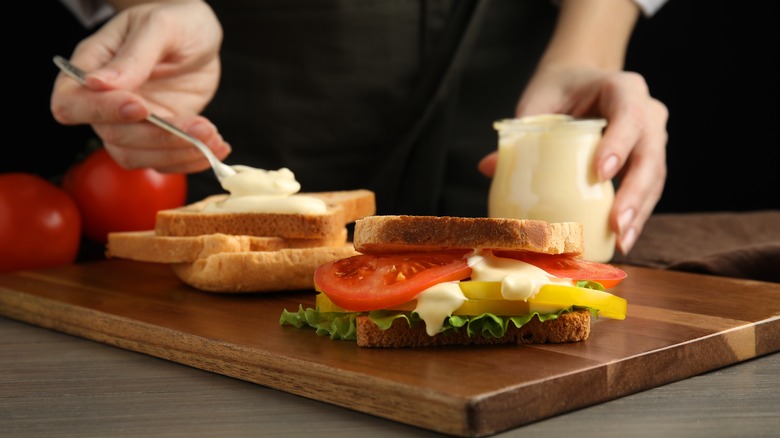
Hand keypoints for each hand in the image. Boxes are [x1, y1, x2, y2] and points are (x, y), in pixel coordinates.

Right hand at [50, 1, 229, 173]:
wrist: (199, 36)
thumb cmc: (175, 22)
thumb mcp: (160, 26)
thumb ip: (134, 55)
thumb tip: (98, 83)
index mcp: (90, 68)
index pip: (72, 103)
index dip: (102, 111)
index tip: (141, 107)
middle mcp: (104, 102)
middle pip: (112, 135)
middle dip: (158, 136)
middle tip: (199, 126)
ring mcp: (130, 123)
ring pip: (137, 156)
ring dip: (178, 153)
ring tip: (212, 136)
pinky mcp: (156, 137)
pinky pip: (164, 160)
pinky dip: (191, 159)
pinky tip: (217, 146)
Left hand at [478, 66, 667, 254]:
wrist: (581, 81)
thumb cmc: (560, 89)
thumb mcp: (539, 102)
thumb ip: (521, 130)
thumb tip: (488, 167)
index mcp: (623, 88)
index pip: (629, 114)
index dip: (618, 144)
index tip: (600, 174)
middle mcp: (648, 111)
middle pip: (650, 153)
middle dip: (635, 192)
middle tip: (616, 224)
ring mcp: (653, 137)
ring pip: (655, 176)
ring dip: (639, 212)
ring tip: (622, 241)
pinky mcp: (647, 161)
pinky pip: (649, 189)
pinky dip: (636, 215)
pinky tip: (621, 238)